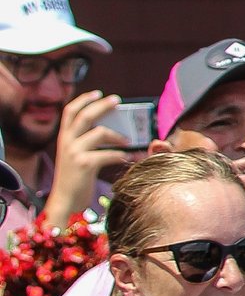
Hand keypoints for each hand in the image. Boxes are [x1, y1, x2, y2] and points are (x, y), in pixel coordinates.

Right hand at [46, 90, 136, 225]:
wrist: (65, 202)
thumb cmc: (76, 180)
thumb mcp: (77, 157)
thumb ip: (87, 143)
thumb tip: (112, 130)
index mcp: (64, 139)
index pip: (70, 112)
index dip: (83, 100)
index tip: (98, 93)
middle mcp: (66, 142)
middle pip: (84, 116)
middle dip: (102, 106)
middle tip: (117, 100)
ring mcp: (74, 152)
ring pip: (99, 132)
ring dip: (118, 135)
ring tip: (129, 141)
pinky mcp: (84, 164)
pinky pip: (108, 154)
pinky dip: (121, 155)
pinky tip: (129, 158)